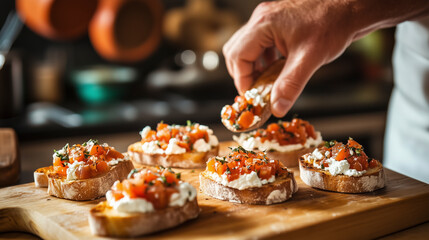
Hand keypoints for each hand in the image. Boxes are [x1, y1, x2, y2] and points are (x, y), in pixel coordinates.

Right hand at [223, 0, 428, 116]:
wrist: (351, 7)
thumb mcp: (310, 59)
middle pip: (236, 50)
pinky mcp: (277, 21)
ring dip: (253, 66)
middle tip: (256, 90)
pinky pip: (260, 42)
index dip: (242, 79)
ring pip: (246, 46)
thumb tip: (277, 109)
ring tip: (266, 82)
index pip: (237, 56)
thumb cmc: (332, 26)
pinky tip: (277, 68)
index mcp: (263, 24)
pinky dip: (263, 58)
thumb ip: (290, 85)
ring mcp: (268, 18)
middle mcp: (262, 19)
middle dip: (243, 73)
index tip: (252, 96)